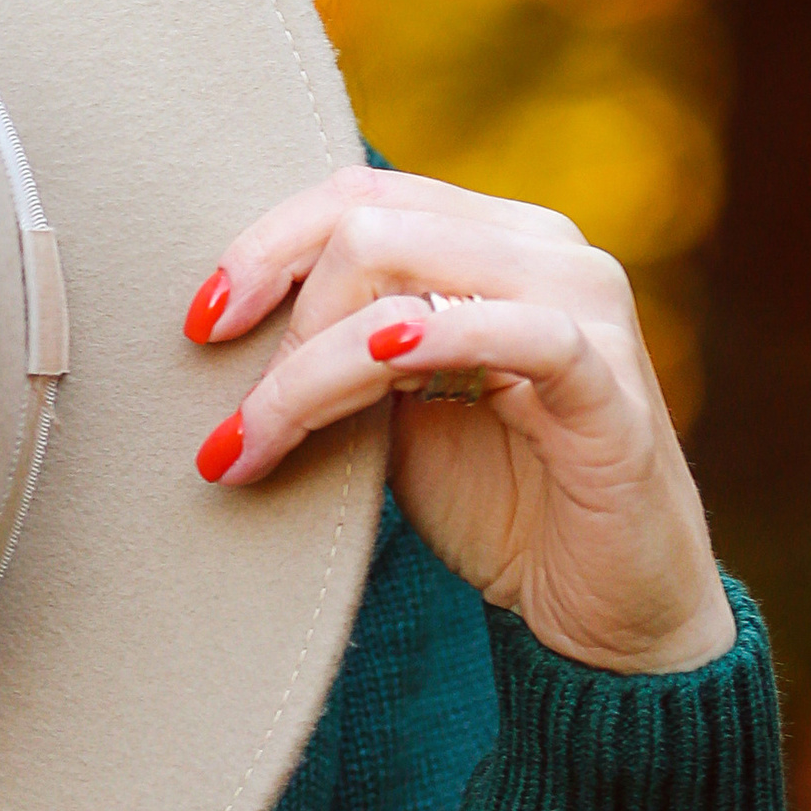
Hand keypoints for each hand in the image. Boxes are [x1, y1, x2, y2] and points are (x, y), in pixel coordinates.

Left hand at [183, 163, 736, 674]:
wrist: (613, 617)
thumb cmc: (503, 502)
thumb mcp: (398, 408)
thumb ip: (340, 345)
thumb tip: (224, 319)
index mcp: (496, 238)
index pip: (357, 194)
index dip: (262, 247)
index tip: (197, 325)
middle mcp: (547, 250)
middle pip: (366, 224)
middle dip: (281, 321)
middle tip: (236, 422)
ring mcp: (587, 310)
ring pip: (406, 276)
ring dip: (311, 362)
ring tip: (260, 441)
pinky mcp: (612, 387)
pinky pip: (515, 335)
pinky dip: (430, 342)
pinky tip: (377, 367)